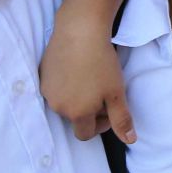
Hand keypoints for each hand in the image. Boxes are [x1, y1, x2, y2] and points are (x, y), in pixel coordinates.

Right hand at [39, 22, 133, 142]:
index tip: (110, 108)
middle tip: (103, 90)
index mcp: (76, 114)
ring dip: (78, 98)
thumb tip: (129, 141)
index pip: (85, 134)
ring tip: (91, 78)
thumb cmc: (101, 63)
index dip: (101, 125)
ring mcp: (47, 91)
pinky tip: (78, 69)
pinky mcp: (42, 75)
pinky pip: (56, 88)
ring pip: (65, 103)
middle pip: (75, 118)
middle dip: (90, 110)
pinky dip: (67, 84)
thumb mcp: (116, 93)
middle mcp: (57, 106)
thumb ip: (121, 120)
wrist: (80, 31)